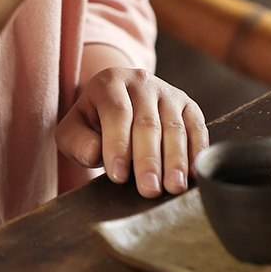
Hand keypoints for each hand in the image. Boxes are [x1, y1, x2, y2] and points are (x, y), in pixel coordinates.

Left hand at [55, 67, 209, 196]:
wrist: (118, 101)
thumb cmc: (93, 123)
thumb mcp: (73, 129)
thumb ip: (76, 141)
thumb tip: (94, 153)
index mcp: (110, 82)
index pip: (117, 112)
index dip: (118, 144)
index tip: (118, 176)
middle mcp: (142, 82)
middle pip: (148, 122)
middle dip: (149, 159)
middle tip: (149, 189)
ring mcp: (168, 93)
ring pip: (174, 127)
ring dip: (176, 160)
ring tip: (174, 187)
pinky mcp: (188, 105)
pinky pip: (196, 128)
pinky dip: (197, 151)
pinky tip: (194, 174)